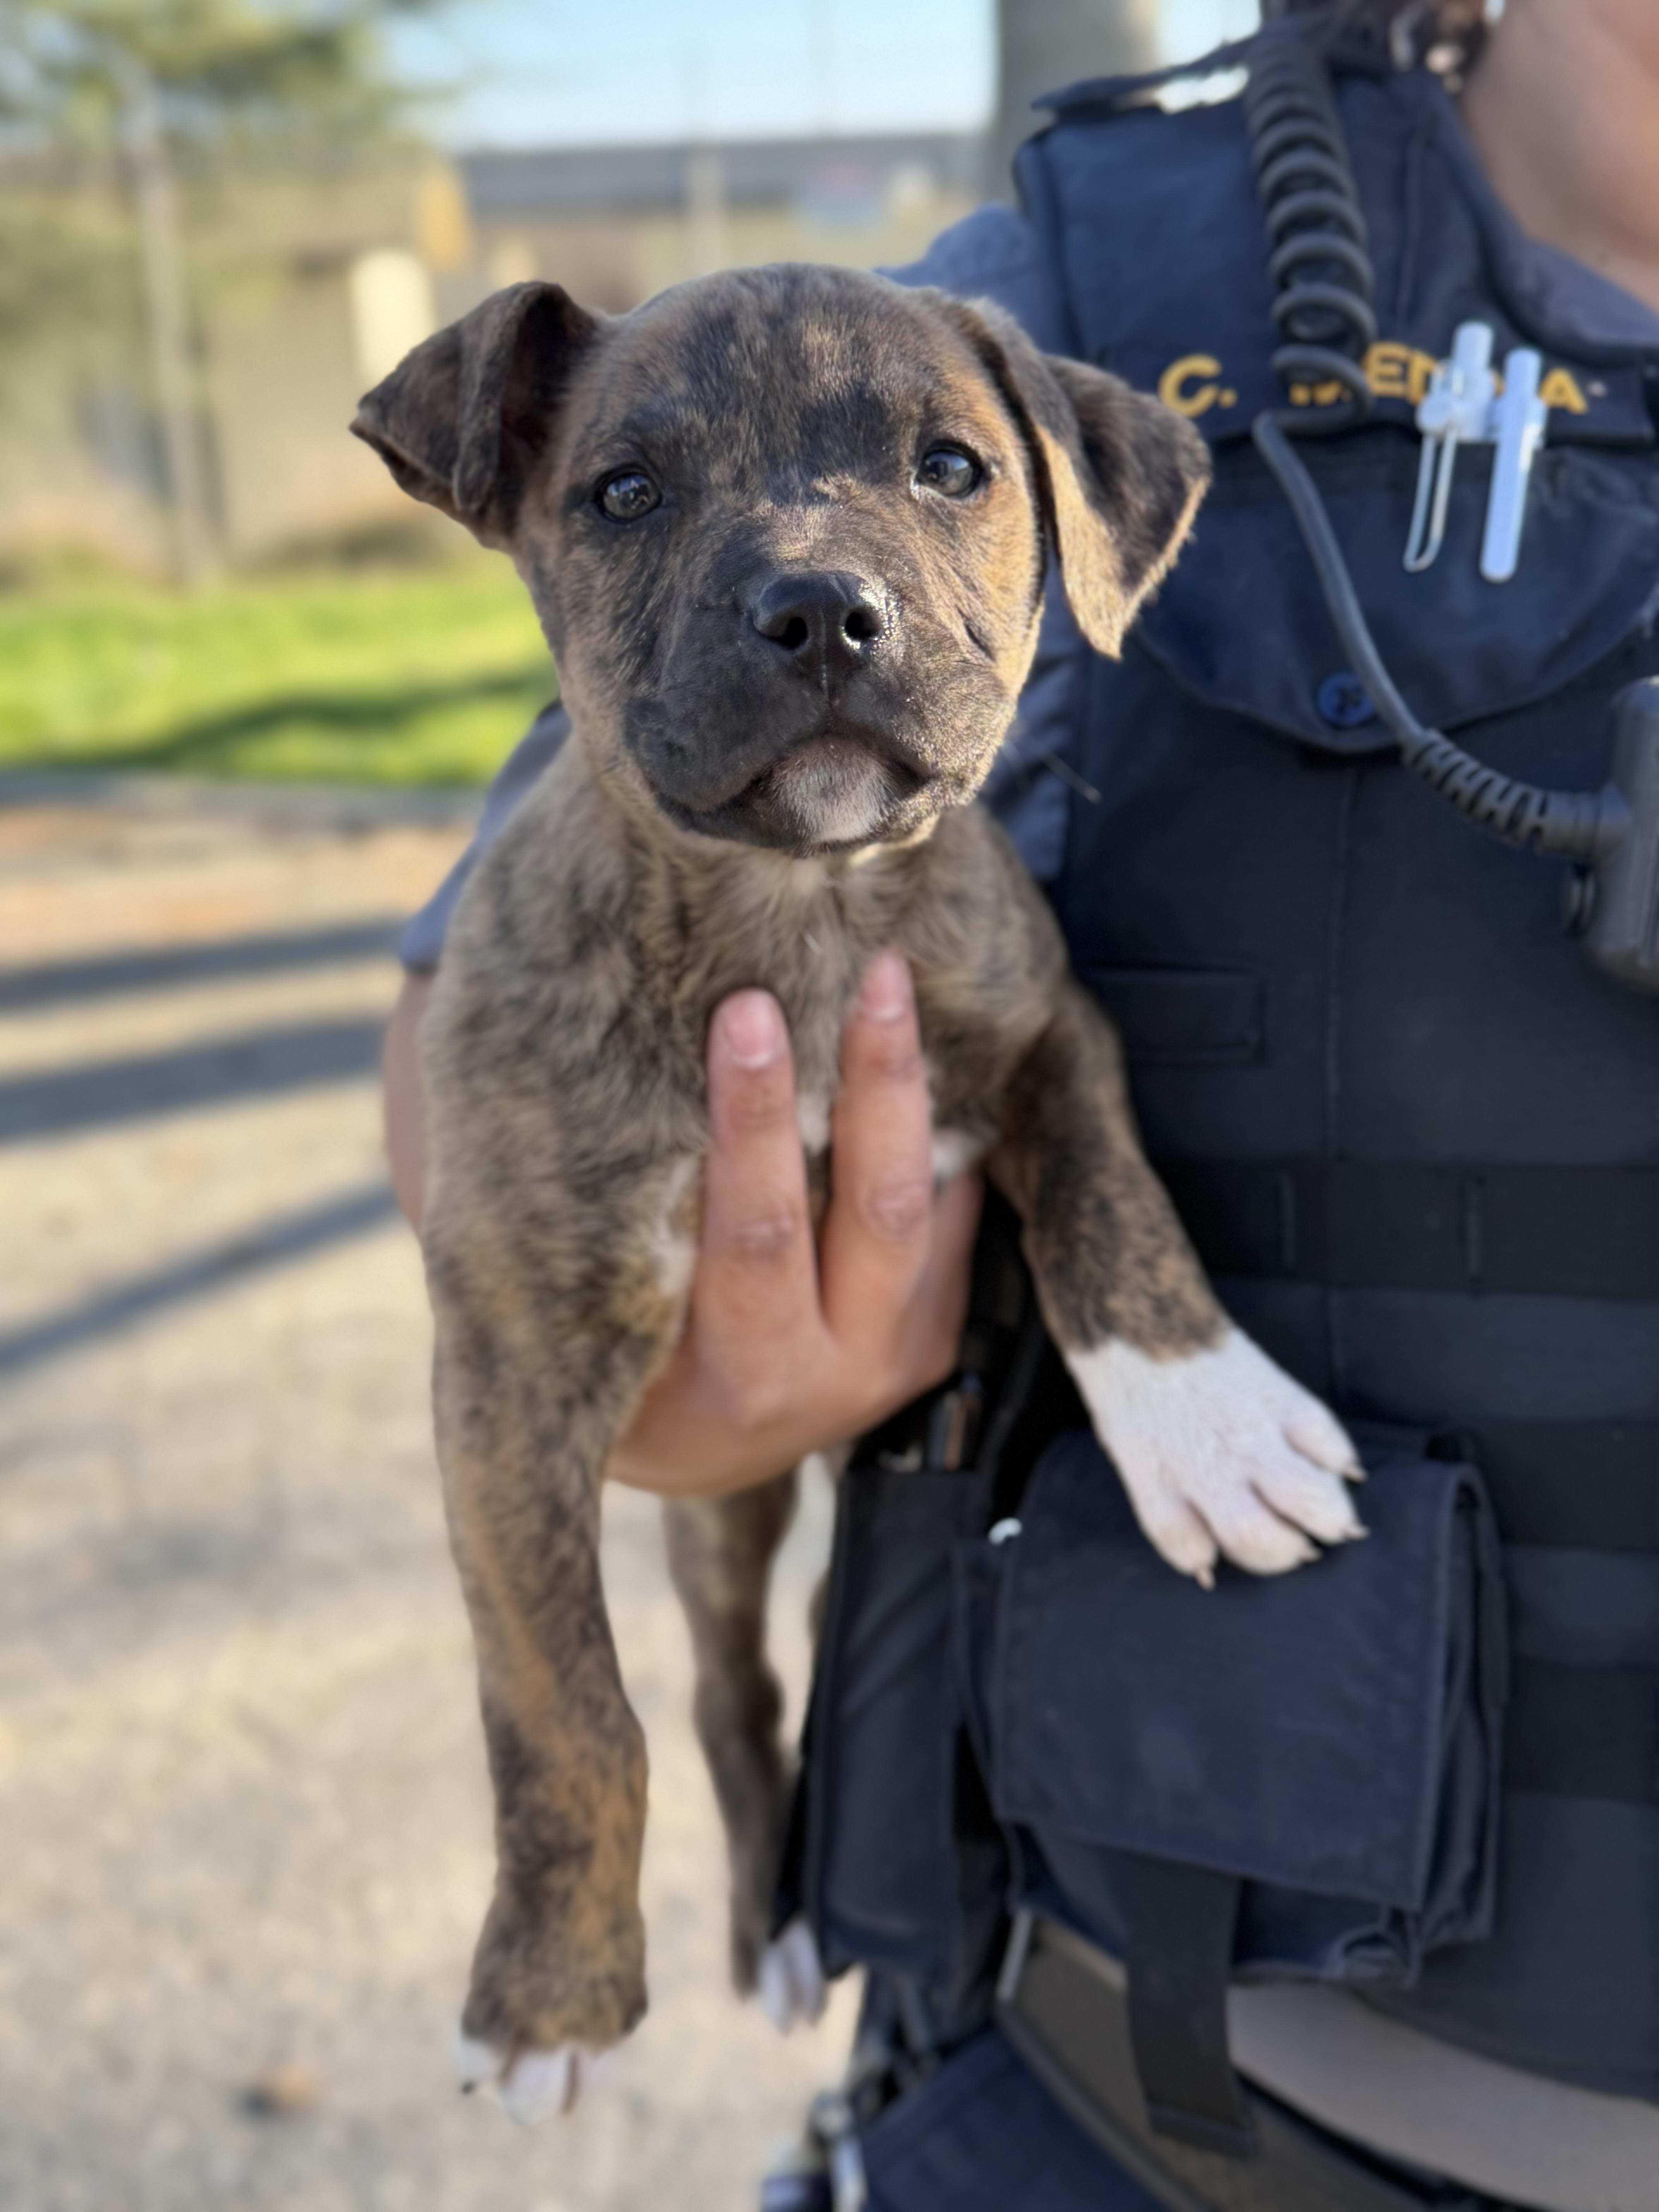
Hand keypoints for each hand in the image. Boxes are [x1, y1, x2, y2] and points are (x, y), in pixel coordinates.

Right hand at [383, 954, 980, 1496]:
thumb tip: (562, 1059)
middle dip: (863, 1085)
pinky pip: (953, 1219)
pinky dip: (940, 1128)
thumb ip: (613, 1226)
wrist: (696, 1449)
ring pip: (920, 1209)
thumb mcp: (601, 1319)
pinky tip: (919, 1034)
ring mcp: (894, 1361)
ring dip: (907, 1089)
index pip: (753, 1240)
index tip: (747, 1014)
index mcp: (734, 1385)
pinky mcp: (935, 1336)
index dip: (754, 1124)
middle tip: (854, 973)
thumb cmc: (618, 1354)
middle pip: (868, 1213)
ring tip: (890, 981)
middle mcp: (829, 1380)